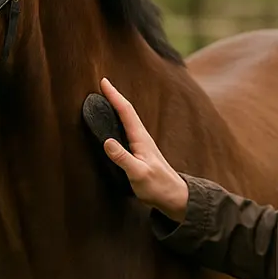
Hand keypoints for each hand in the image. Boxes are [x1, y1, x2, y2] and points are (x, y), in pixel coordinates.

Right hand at [99, 78, 188, 221]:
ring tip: (106, 99)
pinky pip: (127, 131)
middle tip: (103, 84)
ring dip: (117, 108)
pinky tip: (115, 124)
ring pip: (128, 120)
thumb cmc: (158, 186)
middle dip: (115, 97)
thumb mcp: (138, 174)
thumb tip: (107, 141)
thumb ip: (123, 158)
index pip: (126, 112)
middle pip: (127, 112)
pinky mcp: (139, 153)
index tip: (104, 81)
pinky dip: (119, 122)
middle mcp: (142, 138)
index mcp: (141, 139)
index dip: (114, 96)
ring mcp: (141, 145)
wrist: (174, 197)